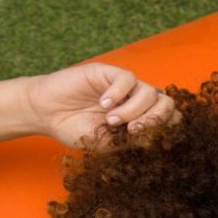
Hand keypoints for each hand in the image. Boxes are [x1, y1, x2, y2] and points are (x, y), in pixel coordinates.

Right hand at [23, 63, 178, 148]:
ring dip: (133, 110)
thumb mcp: (107, 144)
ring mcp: (124, 87)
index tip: (151, 142)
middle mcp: (137, 101)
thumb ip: (130, 143)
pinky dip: (118, 94)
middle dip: (155, 119)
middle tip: (133, 131)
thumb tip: (153, 142)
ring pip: (149, 92)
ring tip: (110, 120)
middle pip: (166, 103)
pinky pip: (127, 79)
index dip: (167, 129)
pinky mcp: (108, 73)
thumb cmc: (77, 131)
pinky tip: (103, 104)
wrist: (48, 115)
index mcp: (141, 119)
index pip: (170, 120)